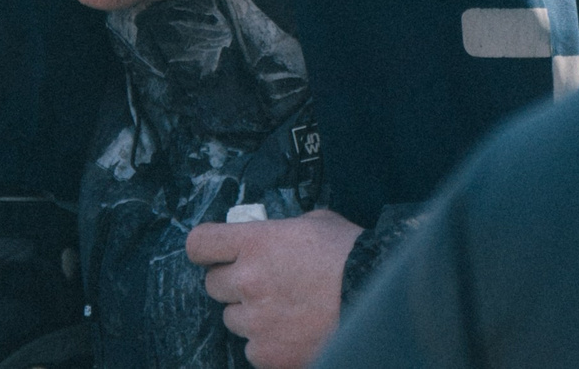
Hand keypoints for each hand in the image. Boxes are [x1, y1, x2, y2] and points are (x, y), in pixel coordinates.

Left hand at [184, 208, 362, 368]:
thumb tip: (268, 237)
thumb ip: (280, 231)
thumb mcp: (314, 223)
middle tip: (263, 284)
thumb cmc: (351, 256)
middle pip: (213, 285)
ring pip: (232, 319)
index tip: (215, 254)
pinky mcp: (268, 353)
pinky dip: (268, 344)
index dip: (206, 249)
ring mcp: (256, 320)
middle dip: (234, 284)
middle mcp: (248, 280)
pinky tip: (293, 332)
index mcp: (255, 242)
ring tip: (285, 310)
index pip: (199, 243)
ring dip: (250, 315)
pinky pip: (252, 349)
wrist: (379, 297)